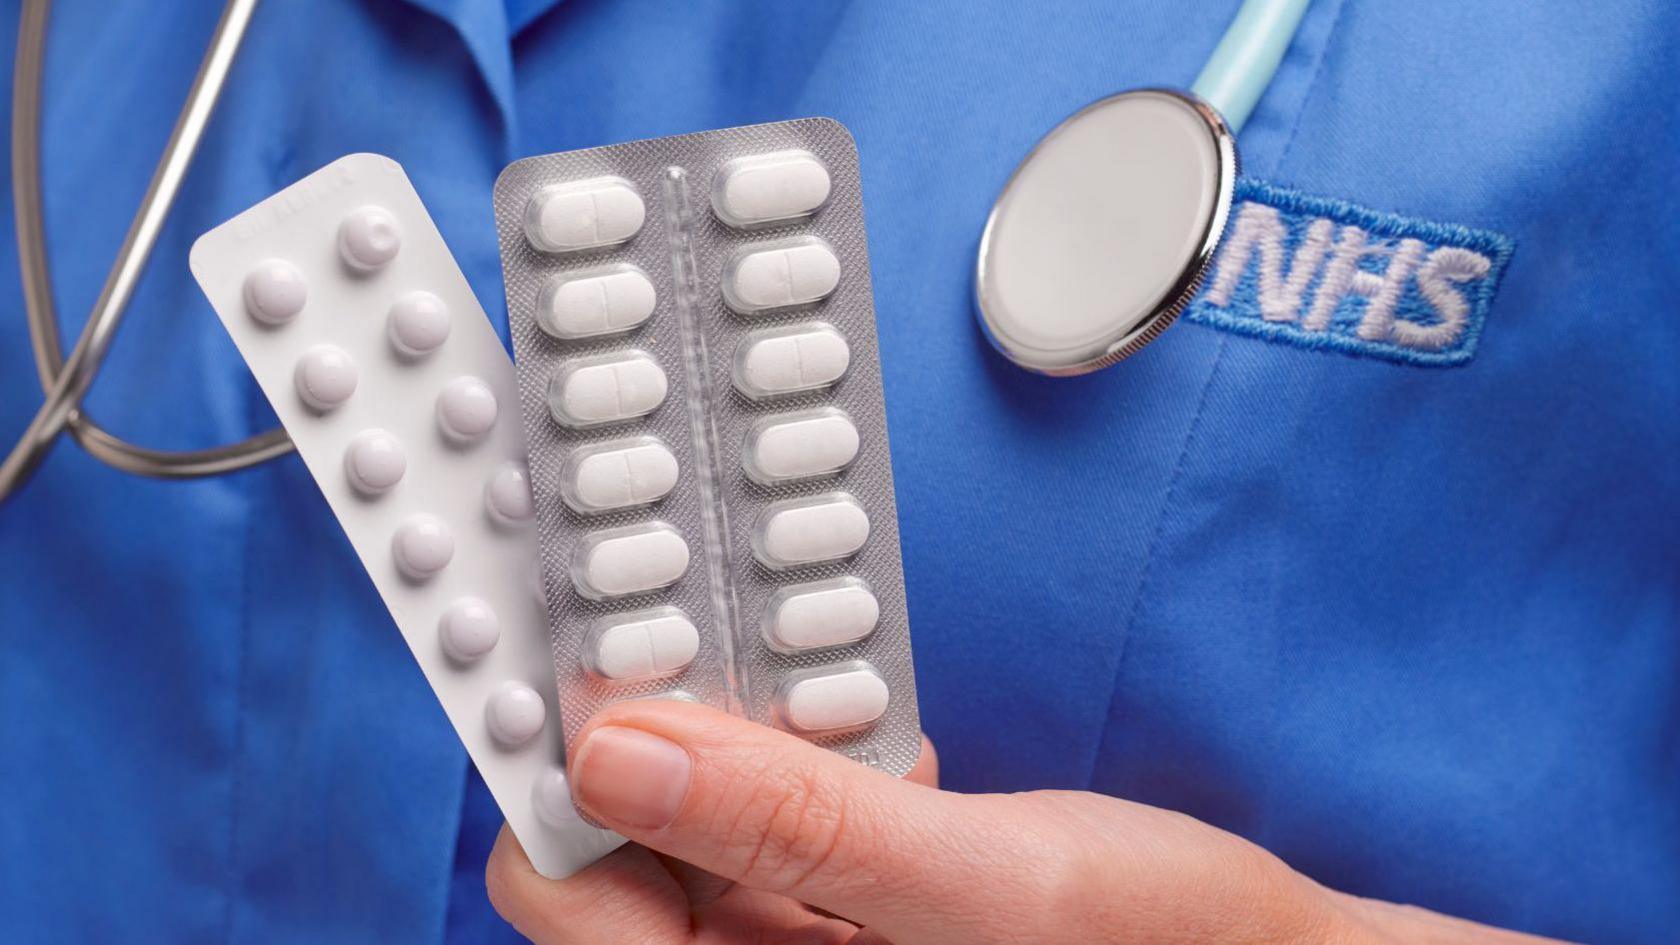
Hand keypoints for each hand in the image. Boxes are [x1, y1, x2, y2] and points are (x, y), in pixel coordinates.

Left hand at [488, 701, 1569, 943]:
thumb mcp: (987, 886)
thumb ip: (800, 826)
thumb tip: (619, 746)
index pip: (570, 895)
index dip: (549, 765)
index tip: (562, 633)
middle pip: (614, 844)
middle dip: (636, 723)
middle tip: (662, 597)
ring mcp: (792, 937)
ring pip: (687, 810)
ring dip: (715, 717)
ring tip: (748, 629)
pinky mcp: (836, 897)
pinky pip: (765, 804)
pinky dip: (785, 735)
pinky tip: (829, 688)